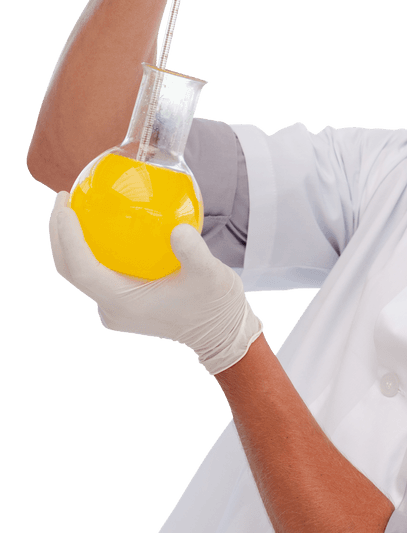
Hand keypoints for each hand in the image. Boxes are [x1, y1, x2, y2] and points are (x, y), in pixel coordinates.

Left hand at [48, 192, 262, 374]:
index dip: (68, 239)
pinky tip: (103, 224)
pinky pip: (97, 272)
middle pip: (70, 269)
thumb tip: (178, 229)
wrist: (221, 335)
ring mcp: (115, 307)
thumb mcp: (212, 276)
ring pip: (79, 272)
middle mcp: (112, 308)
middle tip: (63, 198)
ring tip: (74, 207)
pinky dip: (91, 248)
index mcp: (124, 303)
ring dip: (71, 241)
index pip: (82, 269)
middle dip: (59, 234)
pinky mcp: (122, 303)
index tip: (66, 207)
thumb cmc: (216, 306)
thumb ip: (194, 253)